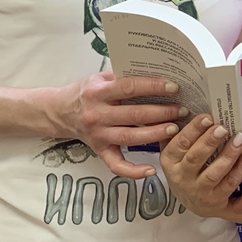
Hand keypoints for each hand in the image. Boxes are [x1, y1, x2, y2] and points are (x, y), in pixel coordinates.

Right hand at [46, 72, 186, 179]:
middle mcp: (97, 114)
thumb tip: (155, 70)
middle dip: (162, 112)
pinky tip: (152, 170)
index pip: (129, 87)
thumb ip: (123, 75)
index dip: (153, 87)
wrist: (60, 112)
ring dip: (155, 134)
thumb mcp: (100, 78)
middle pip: (134, 114)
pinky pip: (117, 165)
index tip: (173, 87)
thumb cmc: (86, 92)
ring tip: (175, 129)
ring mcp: (98, 135)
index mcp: (98, 92)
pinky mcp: (100, 151)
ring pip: (130, 137)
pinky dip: (134, 171)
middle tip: (181, 110)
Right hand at [160, 116, 241, 217]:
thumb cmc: (186, 169)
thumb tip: (182, 109)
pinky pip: (232, 192)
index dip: (193, 130)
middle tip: (224, 128)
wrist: (192, 202)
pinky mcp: (217, 203)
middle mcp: (183, 178)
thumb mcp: (175, 153)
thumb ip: (177, 134)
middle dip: (210, 142)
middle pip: (196, 159)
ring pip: (216, 175)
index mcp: (170, 162)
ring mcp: (201, 192)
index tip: (208, 117)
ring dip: (230, 157)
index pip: (180, 144)